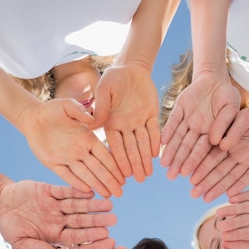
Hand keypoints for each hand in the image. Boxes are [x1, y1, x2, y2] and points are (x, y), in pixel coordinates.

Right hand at [0, 180, 116, 248]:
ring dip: (92, 205)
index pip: (75, 237)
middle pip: (81, 221)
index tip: (105, 237)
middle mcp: (59, 220)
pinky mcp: (51, 190)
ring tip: (109, 204)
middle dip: (96, 221)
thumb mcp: (18, 241)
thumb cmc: (10, 226)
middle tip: (113, 220)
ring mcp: (56, 205)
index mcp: (54, 235)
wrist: (1, 202)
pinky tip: (90, 190)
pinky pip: (65, 190)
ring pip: (77, 205)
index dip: (89, 237)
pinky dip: (77, 190)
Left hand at [17, 98, 124, 197]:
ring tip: (108, 196)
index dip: (114, 166)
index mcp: (87, 138)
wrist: (33, 119)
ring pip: (85, 175)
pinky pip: (66, 175)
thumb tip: (91, 119)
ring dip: (97, 185)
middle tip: (119, 193)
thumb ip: (78, 110)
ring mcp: (68, 159)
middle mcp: (80, 151)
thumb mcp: (66, 105)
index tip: (124, 177)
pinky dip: (76, 183)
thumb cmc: (52, 110)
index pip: (104, 155)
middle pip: (98, 168)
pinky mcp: (54, 164)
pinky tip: (87, 191)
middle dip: (109, 181)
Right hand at [92, 64, 159, 181]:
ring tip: (147, 174)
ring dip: (145, 159)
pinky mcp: (151, 115)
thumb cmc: (112, 78)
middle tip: (138, 180)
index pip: (115, 146)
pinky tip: (156, 154)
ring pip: (142, 143)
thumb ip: (100, 107)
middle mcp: (125, 126)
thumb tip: (92, 125)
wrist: (130, 67)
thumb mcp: (103, 90)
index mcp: (111, 123)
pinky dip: (155, 142)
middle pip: (130, 149)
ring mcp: (138, 121)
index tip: (122, 174)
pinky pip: (154, 130)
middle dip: (134, 165)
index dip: (119, 160)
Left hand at [160, 73, 239, 179]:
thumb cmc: (228, 96)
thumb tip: (217, 141)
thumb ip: (225, 123)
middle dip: (179, 162)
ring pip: (177, 138)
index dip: (196, 163)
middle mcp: (197, 130)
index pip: (203, 151)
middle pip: (187, 148)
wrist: (215, 79)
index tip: (189, 176)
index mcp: (211, 134)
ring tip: (164, 164)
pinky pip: (172, 121)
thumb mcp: (231, 107)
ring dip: (170, 151)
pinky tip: (162, 141)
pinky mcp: (179, 109)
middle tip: (171, 176)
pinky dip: (167, 131)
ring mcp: (187, 121)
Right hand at [190, 104, 248, 200]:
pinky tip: (229, 196)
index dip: (201, 166)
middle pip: (218, 170)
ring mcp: (247, 161)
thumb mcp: (247, 117)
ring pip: (230, 177)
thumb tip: (222, 145)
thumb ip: (235, 129)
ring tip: (206, 199)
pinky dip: (240, 186)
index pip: (211, 155)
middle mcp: (234, 154)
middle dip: (206, 182)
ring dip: (218, 188)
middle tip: (193, 194)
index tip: (190, 177)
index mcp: (227, 141)